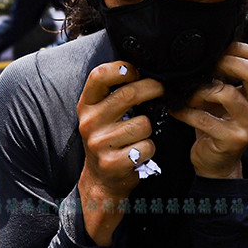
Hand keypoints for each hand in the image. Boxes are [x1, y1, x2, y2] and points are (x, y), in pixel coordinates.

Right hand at [75, 61, 164, 245]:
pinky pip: (146, 146)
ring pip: (143, 124)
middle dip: (152, 88)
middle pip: (128, 95)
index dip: (121, 68)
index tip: (136, 70)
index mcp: (86, 105)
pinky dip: (149, 149)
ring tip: (139, 136)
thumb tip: (143, 69)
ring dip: (149, 128)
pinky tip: (139, 152)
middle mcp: (89, 122)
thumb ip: (114, 93)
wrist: (101, 179)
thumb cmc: (108, 139)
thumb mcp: (102, 114)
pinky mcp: (112, 163)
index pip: (99, 76)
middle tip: (161, 89)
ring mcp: (99, 144)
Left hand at [170, 42, 247, 179]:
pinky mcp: (232, 140)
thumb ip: (220, 78)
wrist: (217, 165)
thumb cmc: (217, 127)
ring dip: (201, 90)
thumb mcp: (222, 100)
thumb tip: (201, 51)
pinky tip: (176, 109)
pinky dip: (185, 111)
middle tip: (203, 68)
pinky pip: (205, 119)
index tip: (215, 51)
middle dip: (224, 63)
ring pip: (228, 94)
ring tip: (187, 94)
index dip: (237, 49)